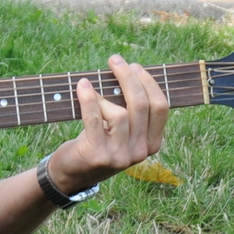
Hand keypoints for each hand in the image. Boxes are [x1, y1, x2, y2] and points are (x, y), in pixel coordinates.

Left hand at [44, 55, 169, 191]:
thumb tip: (129, 70)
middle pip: (142, 106)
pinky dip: (89, 99)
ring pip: (120, 114)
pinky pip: (95, 120)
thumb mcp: (122, 129)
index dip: (149, 83)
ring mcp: (119, 157)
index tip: (135, 66)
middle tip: (115, 60)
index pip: (160, 108)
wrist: (73, 173)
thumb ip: (131, 109)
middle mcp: (140, 152)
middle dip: (128, 77)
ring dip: (105, 93)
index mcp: (152, 143)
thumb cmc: (98, 142)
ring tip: (90, 86)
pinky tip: (83, 86)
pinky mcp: (97, 155)